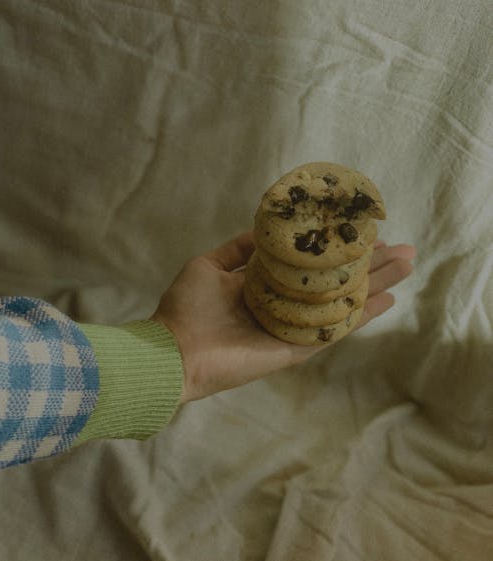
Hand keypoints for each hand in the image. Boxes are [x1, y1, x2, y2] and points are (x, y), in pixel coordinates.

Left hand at [152, 232, 415, 402]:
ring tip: (408, 266)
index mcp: (266, 287)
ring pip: (344, 303)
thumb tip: (266, 232)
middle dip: (369, 266)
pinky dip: (362, 315)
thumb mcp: (210, 264)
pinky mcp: (296, 348)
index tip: (361, 233)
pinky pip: (335, 329)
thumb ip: (240, 250)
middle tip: (402, 249)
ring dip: (377, 284)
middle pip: (336, 283)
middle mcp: (286, 307)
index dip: (335, 251)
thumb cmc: (187, 307)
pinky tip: (388, 299)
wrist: (174, 350)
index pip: (311, 267)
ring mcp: (295, 328)